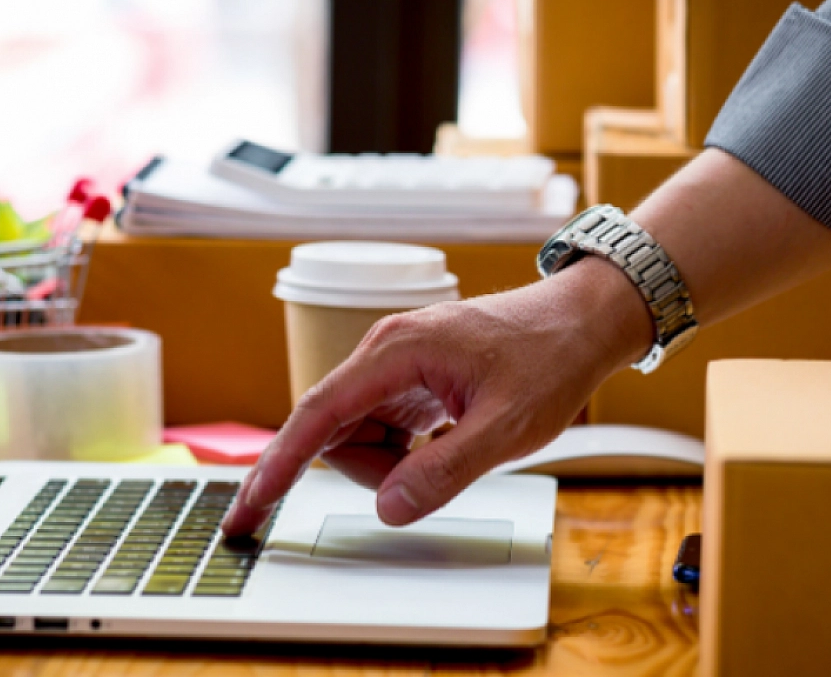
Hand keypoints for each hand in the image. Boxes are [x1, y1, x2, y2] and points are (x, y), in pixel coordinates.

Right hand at [220, 257, 650, 535]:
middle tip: (446, 459)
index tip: (248, 507)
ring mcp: (392, 367)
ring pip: (355, 437)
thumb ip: (445, 470)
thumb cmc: (549, 360)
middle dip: (375, 470)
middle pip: (335, 434)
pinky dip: (404, 452)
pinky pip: (379, 431)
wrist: (581, 322)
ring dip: (393, 463)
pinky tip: (448, 438)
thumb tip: (389, 509)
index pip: (316, 415)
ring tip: (457, 442)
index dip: (278, 466)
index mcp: (396, 352)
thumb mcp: (507, 428)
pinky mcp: (405, 381)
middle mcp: (383, 353)